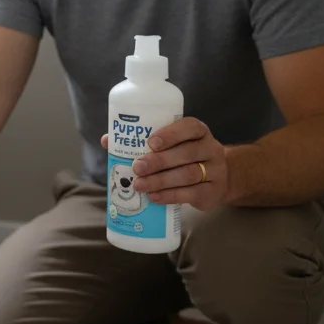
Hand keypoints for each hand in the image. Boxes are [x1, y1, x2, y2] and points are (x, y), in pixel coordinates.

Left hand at [100, 117, 229, 209]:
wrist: (215, 180)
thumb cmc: (182, 158)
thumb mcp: (169, 146)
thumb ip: (141, 142)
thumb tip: (107, 140)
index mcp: (198, 132)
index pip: (190, 127)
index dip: (171, 134)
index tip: (150, 142)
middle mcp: (210, 148)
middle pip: (187, 153)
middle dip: (159, 161)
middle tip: (137, 167)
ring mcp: (215, 171)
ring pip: (189, 174)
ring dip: (161, 180)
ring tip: (140, 185)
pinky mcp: (213, 192)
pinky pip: (193, 194)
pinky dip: (170, 195)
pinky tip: (154, 197)